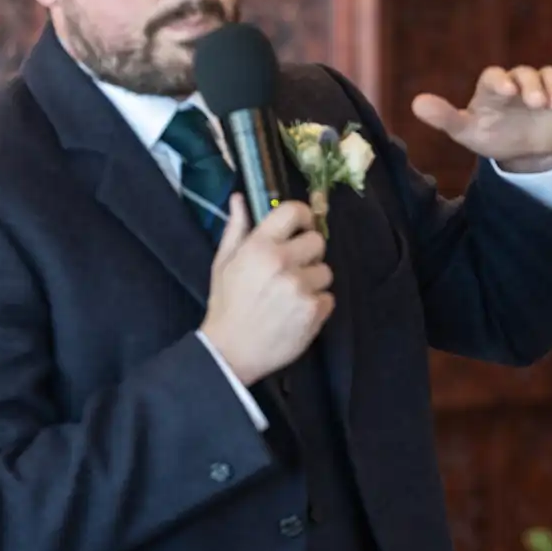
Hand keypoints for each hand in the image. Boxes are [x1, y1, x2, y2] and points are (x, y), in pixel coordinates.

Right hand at [198, 196, 333, 384]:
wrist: (230, 352)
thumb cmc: (226, 306)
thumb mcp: (223, 264)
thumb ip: (236, 229)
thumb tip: (240, 198)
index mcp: (259, 247)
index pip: (294, 211)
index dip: (303, 217)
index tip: (302, 227)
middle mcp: (282, 262)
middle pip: (318, 241)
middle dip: (309, 254)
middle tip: (293, 269)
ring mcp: (300, 287)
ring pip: (326, 271)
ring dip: (313, 282)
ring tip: (291, 296)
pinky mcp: (314, 310)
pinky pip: (329, 298)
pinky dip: (317, 305)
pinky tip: (297, 313)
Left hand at [409, 64, 551, 171]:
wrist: (523, 151)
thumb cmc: (491, 135)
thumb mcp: (466, 131)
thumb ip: (444, 117)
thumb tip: (416, 104)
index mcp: (493, 89)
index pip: (494, 76)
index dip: (500, 80)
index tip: (505, 91)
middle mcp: (520, 84)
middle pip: (526, 74)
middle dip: (533, 85)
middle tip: (536, 102)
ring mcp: (545, 89)